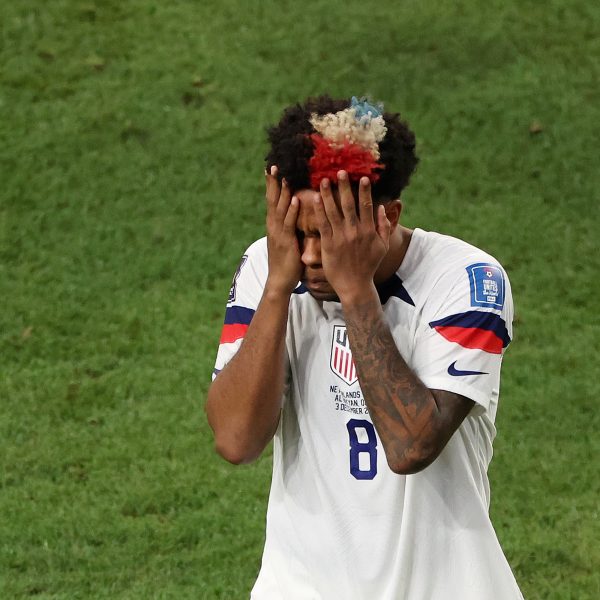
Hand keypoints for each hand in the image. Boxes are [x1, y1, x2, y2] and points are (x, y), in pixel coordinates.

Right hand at [265, 166, 302, 294]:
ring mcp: (278, 233)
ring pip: (279, 208)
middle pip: (272, 199)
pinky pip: (289, 223)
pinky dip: (291, 211)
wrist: (279, 281)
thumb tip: (297, 214)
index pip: (272, 200)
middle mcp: (273, 226)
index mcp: (274, 224)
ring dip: (282, 191)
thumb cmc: (286, 262)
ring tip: (284, 175)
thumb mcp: (287, 240)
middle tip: (274, 164)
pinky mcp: (285, 241)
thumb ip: (290, 226)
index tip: (271, 168)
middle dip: (273, 182)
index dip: (272, 184)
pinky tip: (294, 199)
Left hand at [313, 171, 390, 299]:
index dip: (364, 191)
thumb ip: (383, 227)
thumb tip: (381, 208)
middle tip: (339, 171)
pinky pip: (322, 224)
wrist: (355, 286)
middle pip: (348, 204)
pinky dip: (319, 211)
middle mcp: (354, 231)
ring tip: (323, 180)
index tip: (361, 177)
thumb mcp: (382, 247)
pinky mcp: (328, 244)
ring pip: (333, 211)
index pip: (366, 205)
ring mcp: (340, 237)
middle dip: (343, 187)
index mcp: (368, 231)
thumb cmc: (369, 266)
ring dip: (328, 194)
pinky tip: (314, 199)